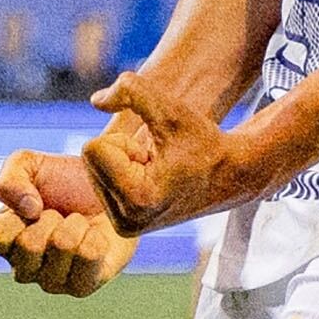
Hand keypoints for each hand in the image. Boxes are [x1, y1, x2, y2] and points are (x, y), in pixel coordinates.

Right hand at [0, 149, 135, 295]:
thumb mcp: (28, 164)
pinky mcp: (82, 286)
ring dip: (76, 224)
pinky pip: (89, 256)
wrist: (111, 191)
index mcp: (4, 240)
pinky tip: (95, 236)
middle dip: (52, 216)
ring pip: (62, 247)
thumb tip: (29, 210)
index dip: (20, 214)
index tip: (35, 203)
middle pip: (30, 245)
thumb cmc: (64, 180)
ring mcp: (51, 282)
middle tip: (61, 213)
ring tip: (79, 222)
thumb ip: (10, 180)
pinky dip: (96, 236)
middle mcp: (23, 267)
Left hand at [82, 73, 238, 233]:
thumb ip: (132, 91)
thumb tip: (96, 101)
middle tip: (157, 160)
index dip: (125, 140)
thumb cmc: (202, 142)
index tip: (156, 153)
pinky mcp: (123, 227)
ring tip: (156, 170)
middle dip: (121, 151)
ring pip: (92, 172)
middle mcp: (127, 221)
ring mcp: (125, 227)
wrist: (229, 176)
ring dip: (122, 162)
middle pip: (89, 161)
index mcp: (137, 198)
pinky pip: (100, 184)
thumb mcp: (171, 110)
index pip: (92, 149)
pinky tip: (152, 180)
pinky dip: (122, 174)